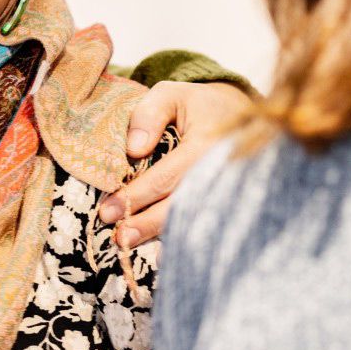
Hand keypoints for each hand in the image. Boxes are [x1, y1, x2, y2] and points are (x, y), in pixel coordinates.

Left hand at [99, 81, 252, 248]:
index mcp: (208, 144)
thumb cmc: (199, 105)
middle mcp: (224, 172)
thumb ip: (149, 114)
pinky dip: (185, 240)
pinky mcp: (233, 204)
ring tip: (131, 248)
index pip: (167, 177)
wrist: (242, 115)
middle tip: (119, 238)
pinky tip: (162, 254)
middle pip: (181, 206)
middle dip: (147, 225)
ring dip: (162, 237)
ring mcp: (232, 192)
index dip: (137, 196)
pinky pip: (209, 226)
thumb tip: (133, 150)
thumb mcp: (172, 95)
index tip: (108, 212)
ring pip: (195, 221)